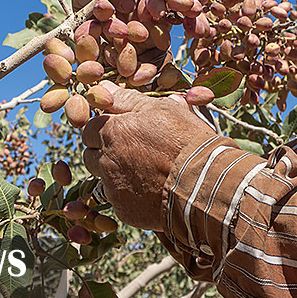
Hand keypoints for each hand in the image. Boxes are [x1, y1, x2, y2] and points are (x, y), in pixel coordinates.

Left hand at [81, 81, 214, 230]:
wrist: (207, 182)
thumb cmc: (188, 140)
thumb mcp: (163, 110)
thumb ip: (128, 99)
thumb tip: (102, 87)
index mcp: (112, 132)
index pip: (89, 128)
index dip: (104, 128)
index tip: (122, 131)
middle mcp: (106, 161)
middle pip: (91, 154)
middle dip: (105, 151)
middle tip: (134, 150)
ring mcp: (114, 188)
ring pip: (104, 178)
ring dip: (117, 173)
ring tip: (147, 171)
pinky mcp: (124, 210)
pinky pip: (119, 200)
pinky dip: (131, 194)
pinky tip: (153, 189)